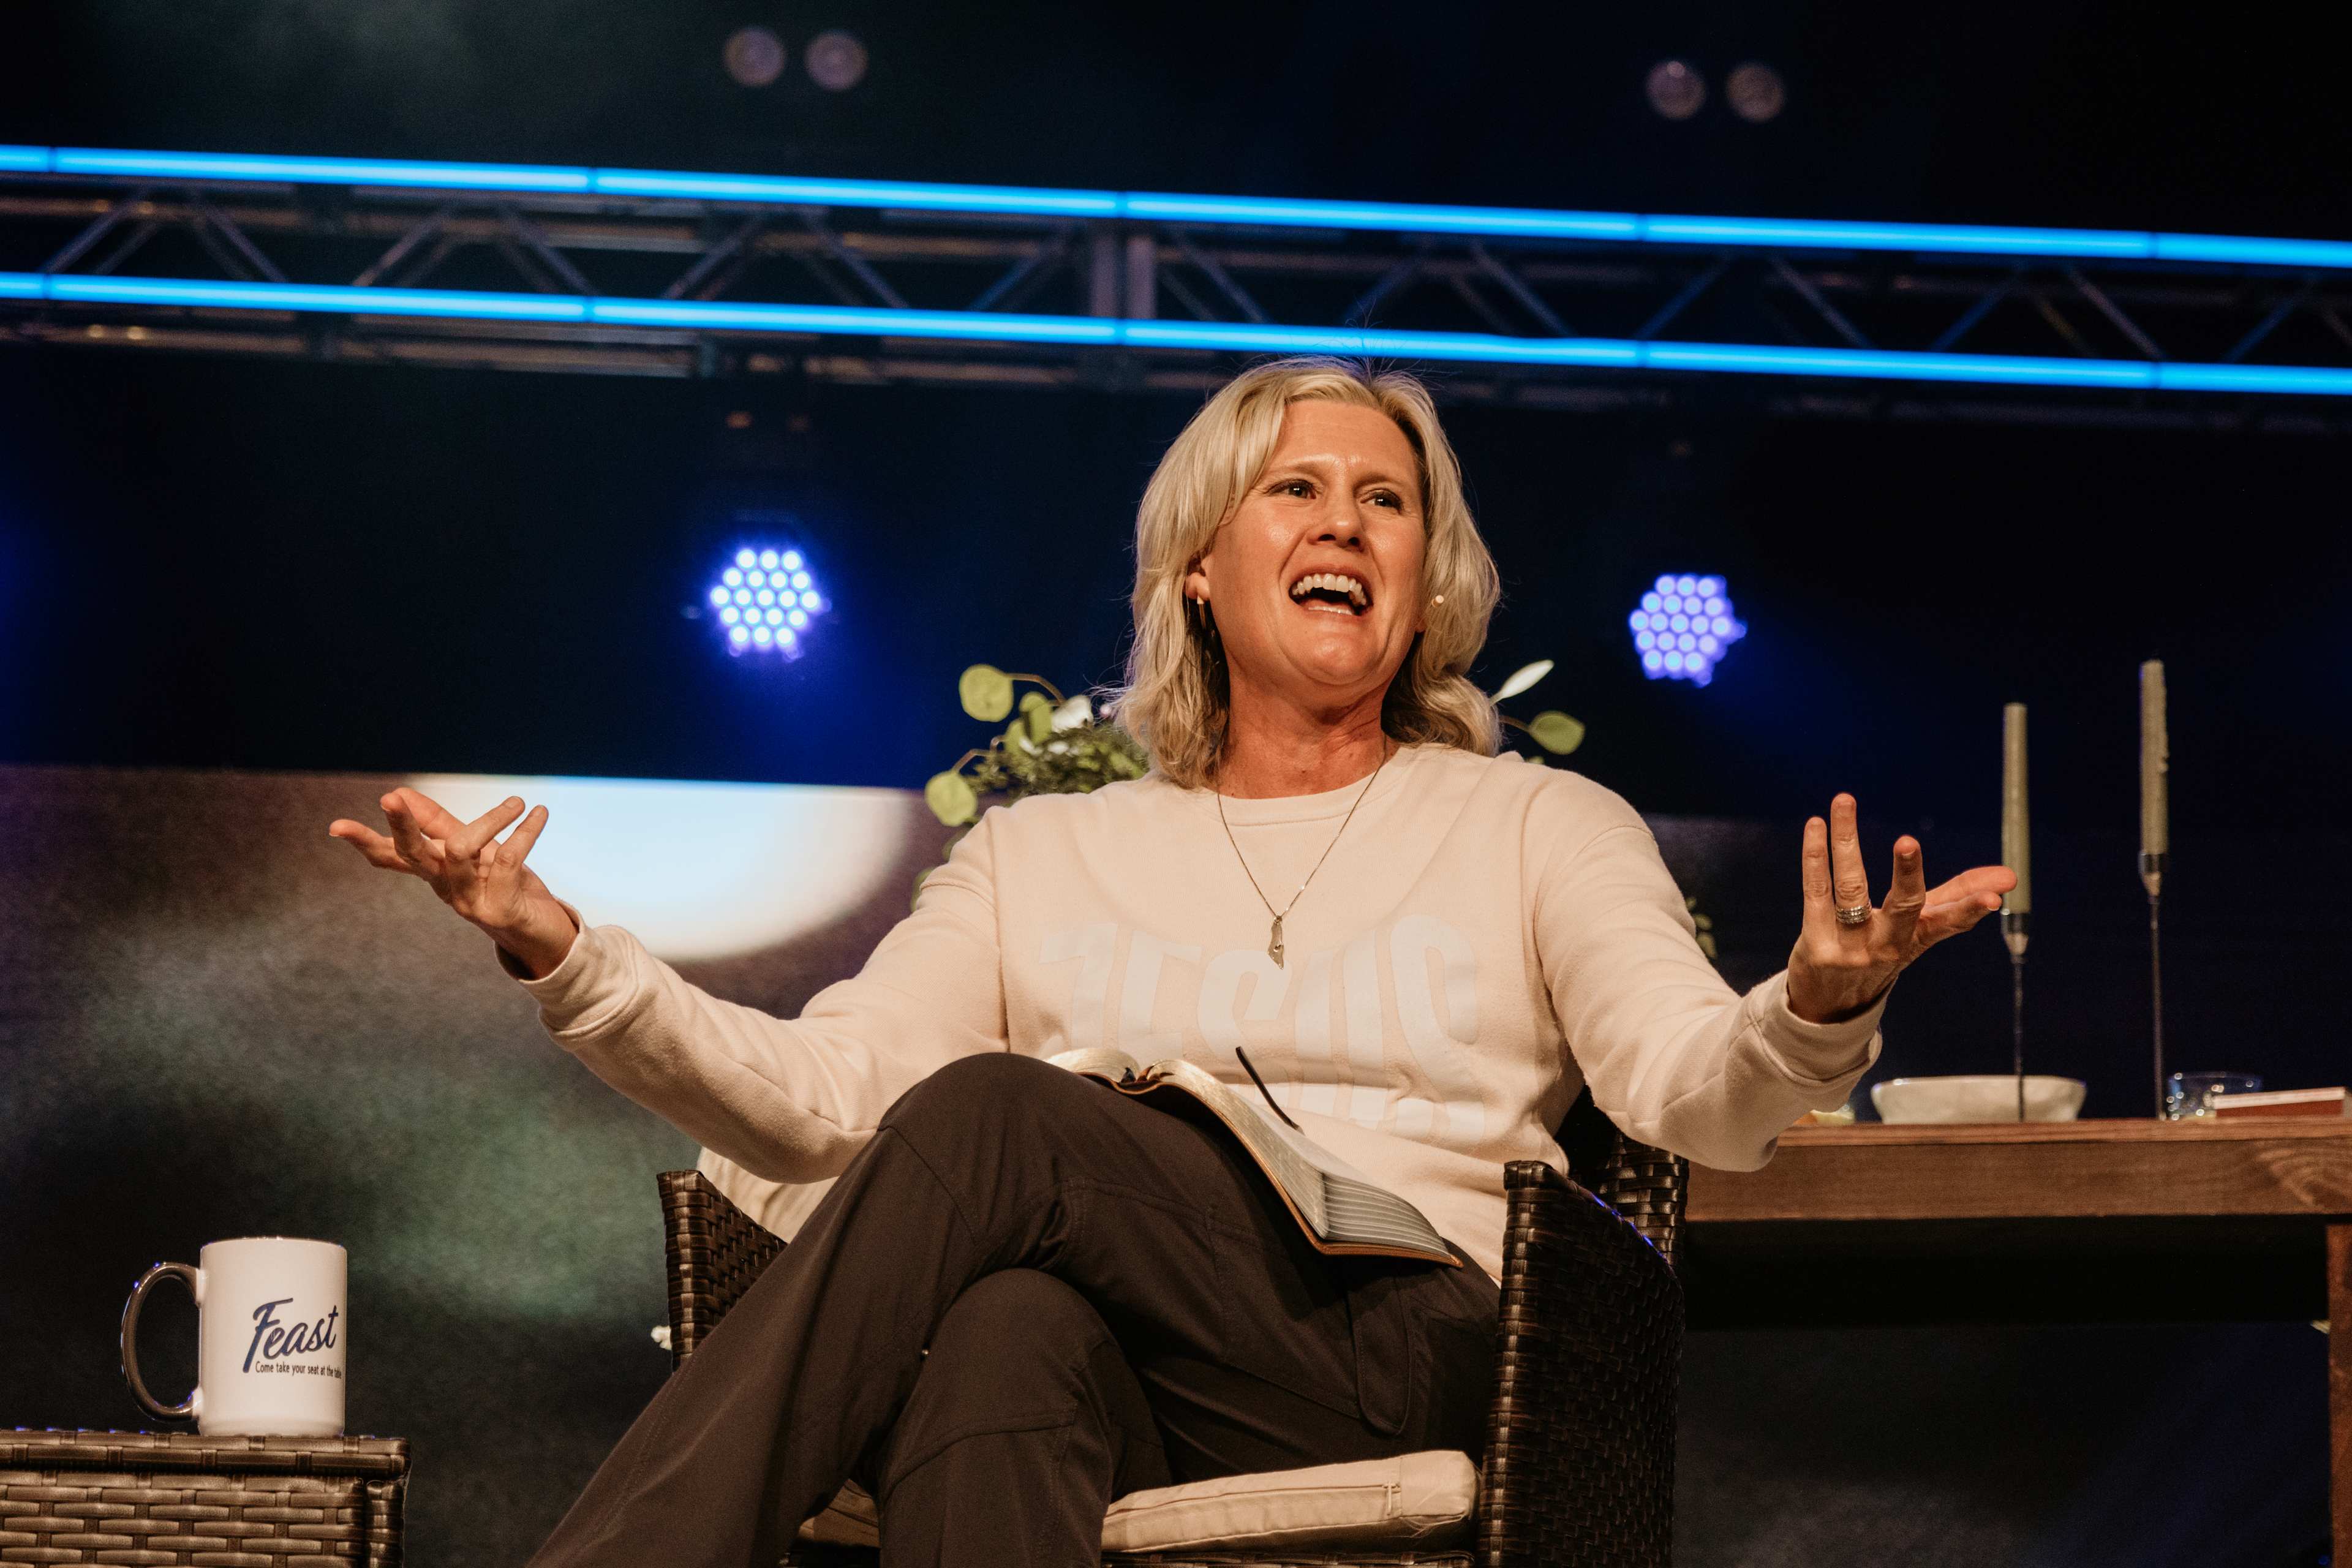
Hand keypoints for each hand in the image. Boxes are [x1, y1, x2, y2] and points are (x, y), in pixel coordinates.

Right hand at [327, 788, 576, 977]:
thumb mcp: (473, 851)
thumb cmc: (505, 886)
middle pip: (414, 854)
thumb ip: (439, 824)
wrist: (542, 931)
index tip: (335, 827)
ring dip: (491, 820)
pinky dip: (526, 832)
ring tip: (516, 802)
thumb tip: (401, 792)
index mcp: (434, 872)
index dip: (364, 841)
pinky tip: (539, 814)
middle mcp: (445, 888)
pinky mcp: (499, 911)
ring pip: (461, 850)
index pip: (392, 855)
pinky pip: (508, 860)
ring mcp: (469, 903)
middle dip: (402, 825)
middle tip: (389, 799)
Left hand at [1786, 793, 2014, 1024]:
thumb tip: (2010, 876)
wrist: (1830, 1001)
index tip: (1995, 896)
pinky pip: (1816, 890)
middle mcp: (1886, 946)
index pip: (1949, 922)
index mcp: (1917, 939)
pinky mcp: (1816, 942)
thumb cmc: (1880, 951)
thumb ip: (1959, 898)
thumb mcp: (1920, 930)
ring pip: (1850, 887)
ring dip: (1846, 840)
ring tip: (1844, 800)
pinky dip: (1815, 855)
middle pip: (1902, 907)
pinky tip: (1816, 824)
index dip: (1970, 908)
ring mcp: (1850, 947)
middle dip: (1906, 875)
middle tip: (1907, 841)